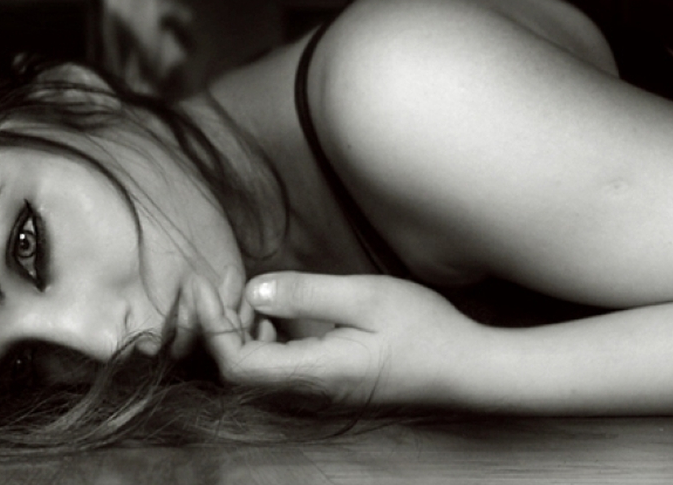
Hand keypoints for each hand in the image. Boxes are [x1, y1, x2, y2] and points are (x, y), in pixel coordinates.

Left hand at [193, 271, 482, 406]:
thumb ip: (306, 294)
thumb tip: (254, 291)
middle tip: (222, 278)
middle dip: (218, 322)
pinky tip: (273, 311)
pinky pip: (276, 368)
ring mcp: (316, 395)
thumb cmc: (425, 332)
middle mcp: (309, 394)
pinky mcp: (324, 387)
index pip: (236, 364)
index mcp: (315, 374)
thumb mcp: (366, 297)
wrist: (469, 370)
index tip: (204, 284)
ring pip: (254, 370)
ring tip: (246, 289)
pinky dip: (262, 337)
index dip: (210, 326)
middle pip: (237, 370)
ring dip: (239, 329)